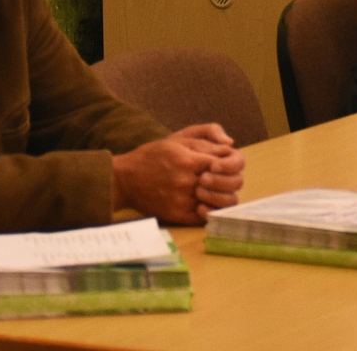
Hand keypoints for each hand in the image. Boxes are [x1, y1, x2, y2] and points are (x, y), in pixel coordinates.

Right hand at [111, 124, 246, 224]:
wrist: (125, 179)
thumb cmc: (153, 155)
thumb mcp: (178, 139)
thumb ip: (206, 139)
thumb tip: (230, 145)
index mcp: (188, 160)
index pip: (227, 163)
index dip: (230, 164)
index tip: (221, 164)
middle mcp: (187, 181)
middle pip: (229, 185)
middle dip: (230, 180)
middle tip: (220, 178)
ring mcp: (183, 200)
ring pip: (221, 203)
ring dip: (223, 196)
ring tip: (213, 191)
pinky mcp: (178, 215)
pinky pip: (206, 217)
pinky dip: (211, 210)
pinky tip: (204, 202)